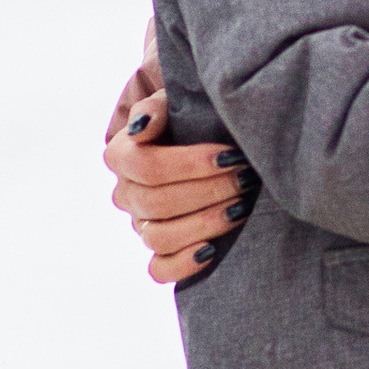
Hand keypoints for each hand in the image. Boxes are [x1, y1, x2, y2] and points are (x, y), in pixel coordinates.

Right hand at [103, 51, 257, 284]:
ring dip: (204, 223)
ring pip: (158, 236)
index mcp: (121, 155)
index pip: (145, 165)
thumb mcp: (175, 99)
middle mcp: (126, 193)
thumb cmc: (192, 114)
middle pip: (157, 201)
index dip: (189, 163)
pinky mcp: (159, 250)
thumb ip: (156, 107)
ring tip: (241, 208)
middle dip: (208, 191)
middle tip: (247, 179)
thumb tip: (143, 127)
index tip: (231, 154)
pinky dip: (183, 264)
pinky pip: (159, 270)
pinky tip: (212, 250)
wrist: (204, 136)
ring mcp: (140, 224)